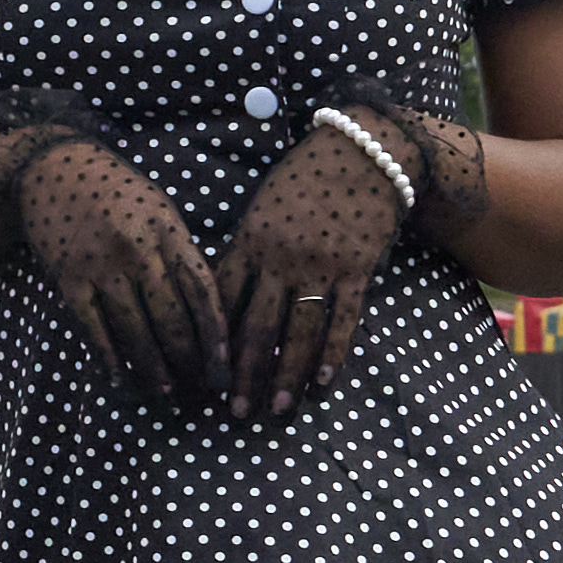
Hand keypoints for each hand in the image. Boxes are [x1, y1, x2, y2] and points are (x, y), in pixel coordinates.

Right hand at [0, 114, 228, 406]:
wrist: (51, 167)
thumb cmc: (114, 189)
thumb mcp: (158, 209)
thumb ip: (179, 251)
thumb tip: (204, 303)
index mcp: (168, 231)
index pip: (201, 290)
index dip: (215, 331)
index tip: (225, 363)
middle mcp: (138, 251)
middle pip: (170, 317)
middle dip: (187, 360)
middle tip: (199, 389)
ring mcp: (102, 267)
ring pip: (134, 330)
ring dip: (151, 368)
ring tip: (165, 394)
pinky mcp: (69, 278)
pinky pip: (93, 327)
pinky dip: (108, 358)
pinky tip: (118, 379)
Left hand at [213, 104, 486, 421]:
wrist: (365, 150)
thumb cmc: (305, 178)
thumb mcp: (261, 208)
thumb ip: (244, 251)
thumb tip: (222, 297)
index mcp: (249, 241)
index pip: (220, 300)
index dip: (208, 339)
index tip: (197, 372)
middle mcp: (279, 258)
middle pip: (255, 326)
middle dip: (242, 374)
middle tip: (232, 412)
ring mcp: (319, 265)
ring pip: (298, 331)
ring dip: (286, 375)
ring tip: (277, 409)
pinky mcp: (356, 269)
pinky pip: (343, 319)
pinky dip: (333, 352)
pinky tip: (324, 382)